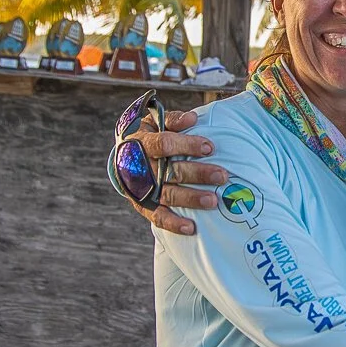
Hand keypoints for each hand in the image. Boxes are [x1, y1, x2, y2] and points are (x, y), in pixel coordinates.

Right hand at [125, 110, 229, 234]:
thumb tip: (192, 118)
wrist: (124, 156)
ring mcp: (142, 189)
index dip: (187, 145)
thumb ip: (172, 120)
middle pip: (171, 172)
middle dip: (198, 174)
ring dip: (191, 199)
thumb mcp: (154, 121)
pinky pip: (158, 217)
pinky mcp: (143, 205)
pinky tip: (192, 228)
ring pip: (168, 195)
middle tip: (222, 176)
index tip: (210, 147)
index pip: (165, 144)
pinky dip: (174, 224)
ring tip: (213, 201)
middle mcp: (140, 167)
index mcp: (142, 143)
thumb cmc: (148, 136)